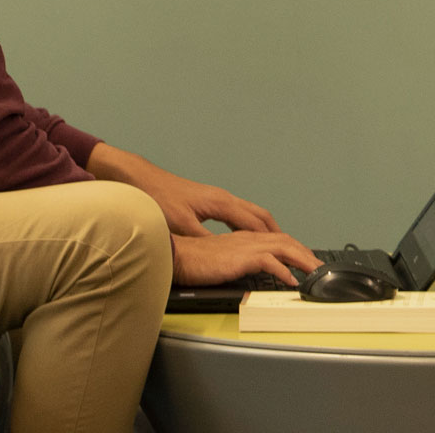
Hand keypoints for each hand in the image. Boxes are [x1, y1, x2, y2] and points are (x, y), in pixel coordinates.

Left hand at [86, 143, 277, 235]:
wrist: (142, 179)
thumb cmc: (159, 198)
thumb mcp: (182, 225)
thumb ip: (205, 240)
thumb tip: (227, 255)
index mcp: (221, 204)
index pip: (256, 224)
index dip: (274, 241)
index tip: (290, 254)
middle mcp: (223, 198)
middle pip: (260, 216)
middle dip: (277, 233)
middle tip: (292, 252)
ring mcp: (217, 198)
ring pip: (250, 213)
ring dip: (264, 229)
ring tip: (276, 247)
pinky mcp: (209, 202)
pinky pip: (239, 214)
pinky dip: (250, 226)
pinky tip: (246, 238)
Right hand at [171, 231, 321, 286]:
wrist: (176, 255)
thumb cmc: (193, 260)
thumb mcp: (221, 262)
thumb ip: (237, 264)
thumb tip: (250, 275)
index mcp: (243, 238)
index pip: (276, 239)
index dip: (295, 248)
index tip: (306, 260)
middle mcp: (247, 238)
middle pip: (285, 241)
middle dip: (305, 253)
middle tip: (320, 267)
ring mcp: (244, 246)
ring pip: (283, 247)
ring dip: (302, 260)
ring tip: (315, 272)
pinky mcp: (239, 257)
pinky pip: (269, 262)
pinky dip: (283, 271)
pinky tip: (292, 281)